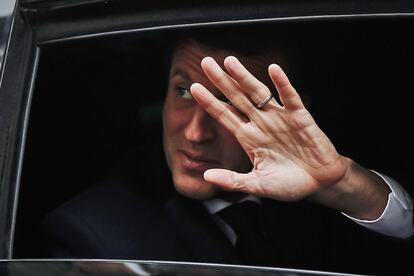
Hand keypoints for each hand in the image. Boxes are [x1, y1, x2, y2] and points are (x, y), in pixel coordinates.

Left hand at [190, 56, 347, 201]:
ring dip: (245, 77)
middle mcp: (260, 123)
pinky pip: (289, 97)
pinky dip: (282, 84)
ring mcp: (279, 117)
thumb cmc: (289, 184)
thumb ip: (233, 181)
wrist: (319, 183)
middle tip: (206, 63)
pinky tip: (273, 70)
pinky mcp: (300, 116)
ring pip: (258, 93)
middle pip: (237, 97)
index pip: (224, 115)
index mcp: (248, 137)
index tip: (193, 88)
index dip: (209, 102)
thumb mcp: (257, 185)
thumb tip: (206, 177)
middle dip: (222, 81)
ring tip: (230, 61)